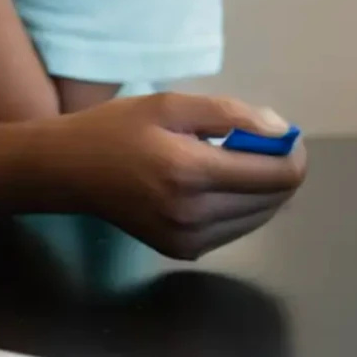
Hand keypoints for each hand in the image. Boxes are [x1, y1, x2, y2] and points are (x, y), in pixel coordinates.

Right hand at [46, 93, 307, 259]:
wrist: (65, 171)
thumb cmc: (115, 129)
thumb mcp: (170, 105)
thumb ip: (231, 115)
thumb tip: (281, 133)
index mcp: (192, 173)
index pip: (279, 175)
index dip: (292, 154)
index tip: (280, 137)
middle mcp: (195, 214)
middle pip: (276, 199)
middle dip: (276, 170)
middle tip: (250, 147)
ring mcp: (189, 239)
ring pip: (260, 217)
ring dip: (258, 191)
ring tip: (225, 166)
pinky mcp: (183, 251)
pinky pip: (235, 231)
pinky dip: (237, 208)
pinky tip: (210, 189)